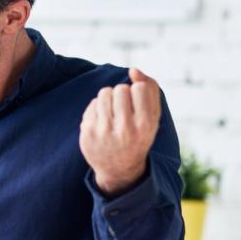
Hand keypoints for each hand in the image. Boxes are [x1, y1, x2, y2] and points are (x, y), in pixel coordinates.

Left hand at [79, 68, 161, 196]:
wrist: (119, 170)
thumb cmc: (139, 136)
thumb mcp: (153, 118)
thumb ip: (150, 90)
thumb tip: (133, 70)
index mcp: (145, 126)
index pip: (139, 88)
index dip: (138, 91)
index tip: (137, 104)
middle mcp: (125, 129)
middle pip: (120, 89)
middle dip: (122, 94)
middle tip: (124, 109)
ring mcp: (104, 131)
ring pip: (104, 93)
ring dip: (109, 98)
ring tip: (113, 113)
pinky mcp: (88, 132)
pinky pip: (93, 104)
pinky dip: (98, 108)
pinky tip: (103, 121)